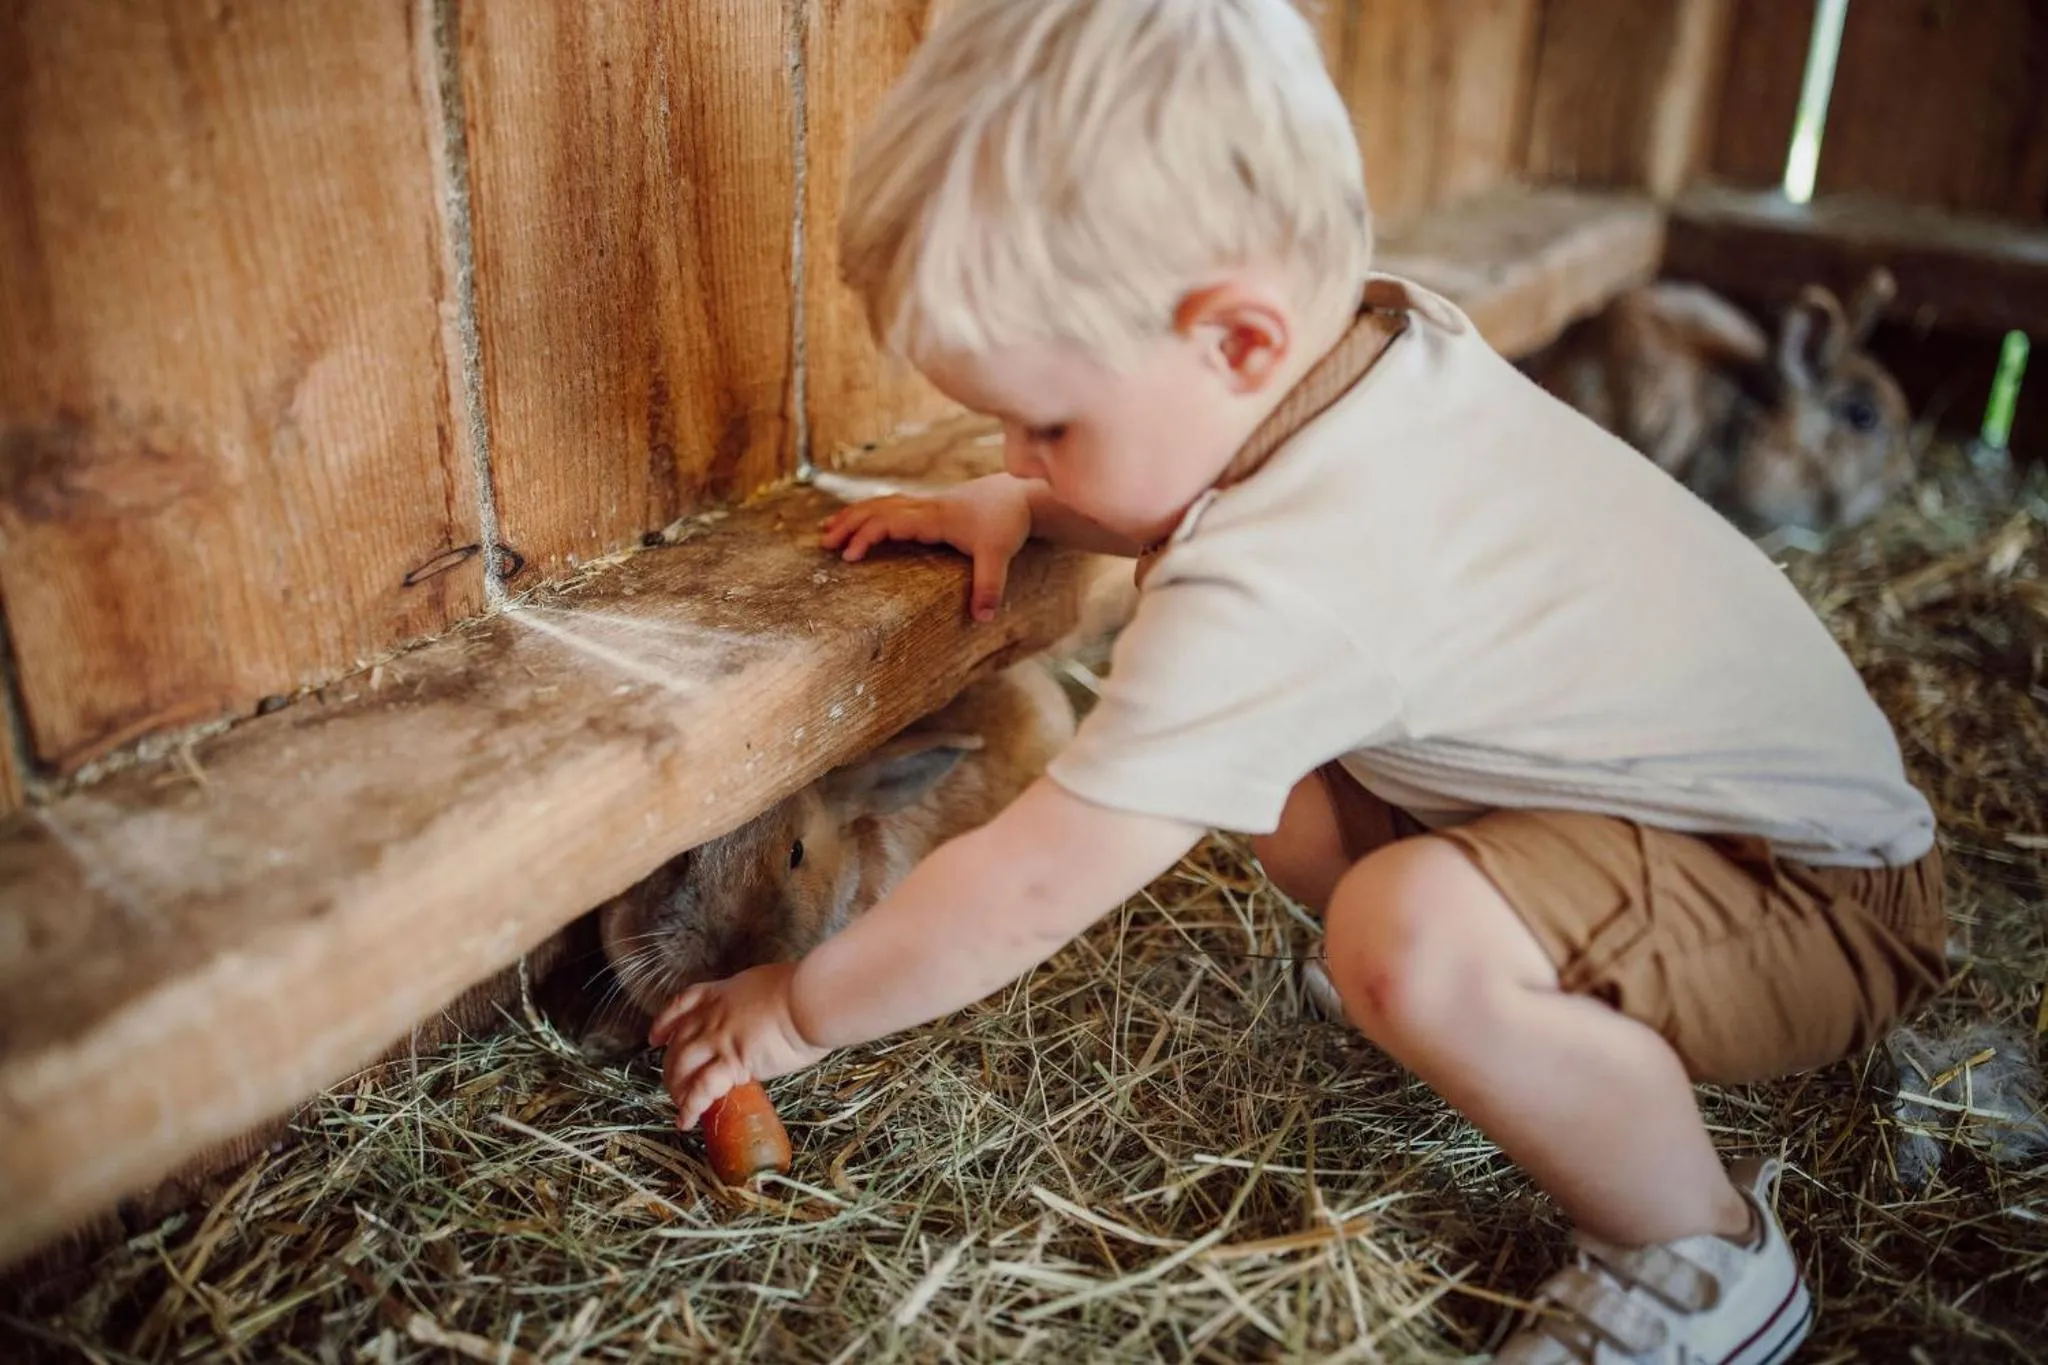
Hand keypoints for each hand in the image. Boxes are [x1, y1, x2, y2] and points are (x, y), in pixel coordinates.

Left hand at [647, 962, 827, 1129]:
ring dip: (676, 1087)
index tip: (656, 1037)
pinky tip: (686, 1121)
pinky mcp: (732, 1064)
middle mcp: (714, 1016)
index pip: (683, 1005)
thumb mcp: (770, 985)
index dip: (664, 1023)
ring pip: (682, 1066)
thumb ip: (757, 1000)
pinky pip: (701, 1089)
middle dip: (670, 1066)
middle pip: (678, 1043)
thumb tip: (766, 1013)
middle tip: (673, 1082)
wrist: (810, 1000)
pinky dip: (690, 1107)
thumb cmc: (804, 990)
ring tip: (679, 1103)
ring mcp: (720, 1039)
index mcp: (723, 993)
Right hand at [819, 476, 1033, 621]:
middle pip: (876, 510)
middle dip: (848, 526)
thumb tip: (982, 618)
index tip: (849, 557)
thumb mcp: (1000, 554)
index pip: (889, 522)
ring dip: (853, 515)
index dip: (866, 537)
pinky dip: (869, 512)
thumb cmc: (1007, 522)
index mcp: (933, 517)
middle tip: (824, 546)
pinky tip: (858, 520)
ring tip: (827, 530)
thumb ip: (990, 586)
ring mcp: (925, 504)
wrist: (1020, 495)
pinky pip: (890, 505)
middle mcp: (924, 507)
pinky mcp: (928, 507)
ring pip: (880, 504)